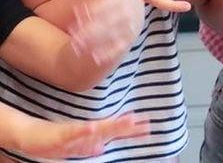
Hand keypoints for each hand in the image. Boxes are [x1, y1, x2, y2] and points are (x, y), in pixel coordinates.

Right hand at [16, 113, 148, 157]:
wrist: (28, 134)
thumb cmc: (51, 139)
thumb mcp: (73, 146)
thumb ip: (87, 147)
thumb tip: (101, 149)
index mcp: (89, 135)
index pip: (114, 132)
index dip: (130, 130)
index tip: (148, 127)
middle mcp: (86, 131)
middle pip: (111, 128)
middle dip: (128, 126)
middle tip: (146, 121)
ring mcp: (75, 132)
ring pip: (97, 128)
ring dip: (112, 125)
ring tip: (128, 121)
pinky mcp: (62, 134)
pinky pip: (75, 132)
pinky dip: (85, 131)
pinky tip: (93, 128)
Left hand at [69, 0, 143, 64]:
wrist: (130, 16)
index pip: (114, 3)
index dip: (95, 7)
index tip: (76, 12)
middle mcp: (135, 13)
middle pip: (114, 21)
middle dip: (93, 27)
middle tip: (72, 31)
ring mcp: (133, 29)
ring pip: (115, 36)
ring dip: (95, 41)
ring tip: (75, 44)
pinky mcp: (128, 43)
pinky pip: (118, 49)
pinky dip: (105, 53)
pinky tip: (90, 56)